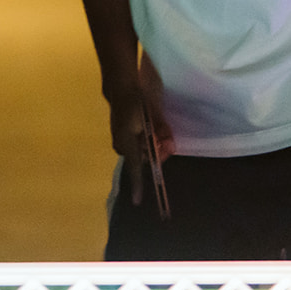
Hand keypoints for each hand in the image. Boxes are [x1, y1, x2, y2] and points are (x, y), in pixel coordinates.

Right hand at [109, 53, 173, 206]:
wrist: (120, 88)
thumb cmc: (137, 103)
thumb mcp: (153, 117)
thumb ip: (163, 133)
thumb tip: (171, 148)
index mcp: (128, 143)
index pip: (135, 167)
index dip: (138, 185)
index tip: (137, 201)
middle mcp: (121, 145)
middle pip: (142, 160)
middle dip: (156, 154)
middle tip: (165, 141)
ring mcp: (119, 141)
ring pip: (140, 153)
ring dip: (151, 147)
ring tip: (158, 133)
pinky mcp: (120, 137)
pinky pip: (136, 146)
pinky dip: (145, 142)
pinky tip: (149, 132)